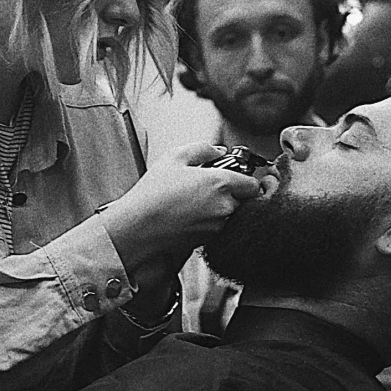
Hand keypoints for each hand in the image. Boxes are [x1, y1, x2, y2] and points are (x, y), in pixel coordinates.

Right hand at [104, 146, 271, 273]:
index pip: (253, 184)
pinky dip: (211, 222)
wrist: (138, 226)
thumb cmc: (153, 194)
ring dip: (222, 209)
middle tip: (212, 189)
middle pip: (245, 201)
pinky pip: (220, 228)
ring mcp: (218, 226)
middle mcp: (224, 207)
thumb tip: (219, 151)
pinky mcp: (209, 241)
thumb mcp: (174, 157)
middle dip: (234, 194)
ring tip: (198, 203)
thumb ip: (203, 149)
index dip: (245, 179)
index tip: (236, 177)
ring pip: (233, 216)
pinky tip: (191, 215)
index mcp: (220, 183)